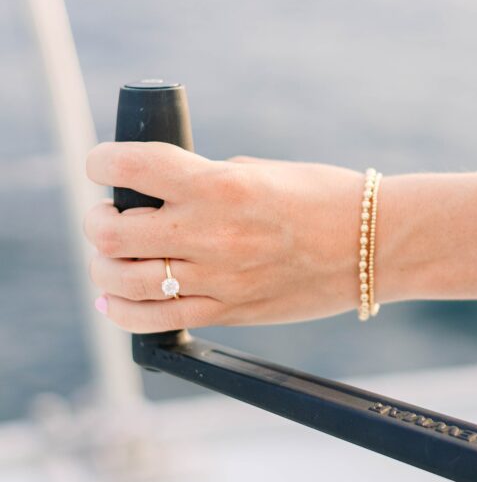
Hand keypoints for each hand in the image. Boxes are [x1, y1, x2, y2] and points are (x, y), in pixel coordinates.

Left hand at [83, 141, 365, 331]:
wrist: (374, 246)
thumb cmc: (325, 197)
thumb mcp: (261, 171)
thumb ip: (208, 179)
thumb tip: (163, 191)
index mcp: (221, 184)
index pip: (133, 168)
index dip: (100, 162)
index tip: (99, 165)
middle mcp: (212, 232)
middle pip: (114, 233)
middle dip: (97, 221)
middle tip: (104, 217)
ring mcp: (219, 278)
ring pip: (125, 281)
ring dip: (103, 268)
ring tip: (108, 258)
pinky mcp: (229, 313)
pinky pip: (156, 319)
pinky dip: (122, 310)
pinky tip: (114, 301)